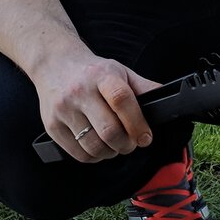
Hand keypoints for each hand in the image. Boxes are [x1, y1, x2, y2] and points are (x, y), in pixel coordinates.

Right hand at [34, 51, 160, 162]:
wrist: (53, 63)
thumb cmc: (91, 71)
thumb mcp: (119, 71)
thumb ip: (143, 87)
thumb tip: (167, 102)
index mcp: (101, 76)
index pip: (122, 100)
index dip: (138, 124)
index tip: (145, 137)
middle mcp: (80, 92)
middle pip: (109, 131)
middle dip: (126, 144)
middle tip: (130, 143)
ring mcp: (63, 109)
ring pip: (94, 147)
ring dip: (111, 153)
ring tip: (114, 145)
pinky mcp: (52, 125)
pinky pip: (79, 154)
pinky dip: (94, 156)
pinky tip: (98, 147)